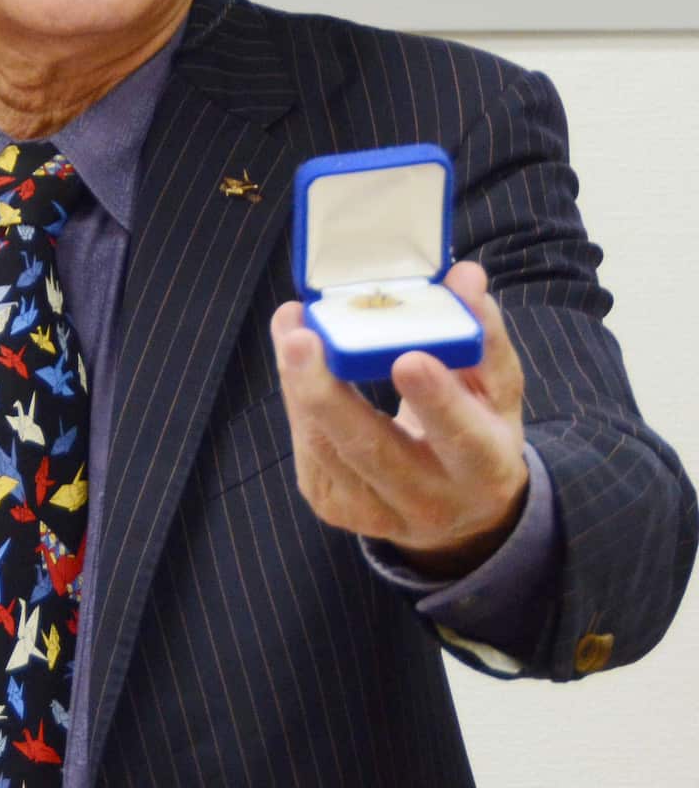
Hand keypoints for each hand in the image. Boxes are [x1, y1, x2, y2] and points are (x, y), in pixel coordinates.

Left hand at [269, 261, 528, 579]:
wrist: (458, 510)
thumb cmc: (478, 430)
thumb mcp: (497, 389)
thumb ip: (483, 333)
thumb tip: (464, 275)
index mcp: (483, 468)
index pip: (461, 437)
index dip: (435, 400)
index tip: (406, 357)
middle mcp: (429, 500)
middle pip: (373, 451)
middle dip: (330, 395)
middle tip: (303, 339)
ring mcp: (375, 511)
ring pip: (327, 448)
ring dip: (300, 387)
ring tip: (290, 330)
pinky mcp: (334, 504)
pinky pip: (308, 449)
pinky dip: (297, 399)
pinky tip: (293, 357)